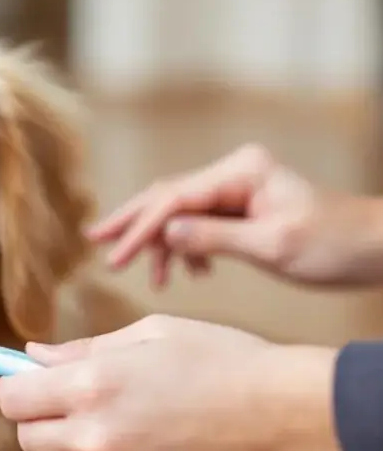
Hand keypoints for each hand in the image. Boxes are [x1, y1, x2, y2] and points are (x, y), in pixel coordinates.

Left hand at [0, 315, 346, 450]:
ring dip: (88, 443)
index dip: (18, 387)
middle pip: (30, 438)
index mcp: (92, 388)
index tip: (31, 382)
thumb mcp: (151, 335)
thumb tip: (33, 357)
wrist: (290, 418)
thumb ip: (82, 350)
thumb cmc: (224, 360)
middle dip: (43, 417)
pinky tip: (166, 446)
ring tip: (142, 419)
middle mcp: (97, 439)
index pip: (12, 399)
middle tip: (81, 399)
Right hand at [88, 144, 382, 288]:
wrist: (377, 247)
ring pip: (180, 211)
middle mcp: (235, 172)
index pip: (174, 199)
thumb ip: (214, 238)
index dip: (140, 230)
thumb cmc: (335, 244)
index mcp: (241, 172)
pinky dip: (186, 246)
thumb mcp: (272, 245)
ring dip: (161, 243)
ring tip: (153, 278)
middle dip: (132, 224)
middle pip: (167, 195)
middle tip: (95, 244)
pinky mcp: (243, 206)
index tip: (112, 258)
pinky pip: (200, 222)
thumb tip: (165, 234)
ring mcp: (238, 187)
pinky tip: (190, 272)